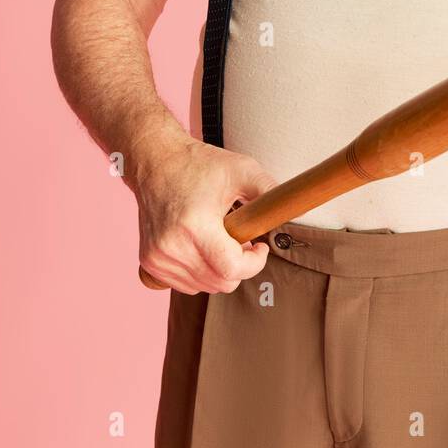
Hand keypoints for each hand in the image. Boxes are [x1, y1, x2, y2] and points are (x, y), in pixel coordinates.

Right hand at [132, 129, 273, 294]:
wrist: (155, 160)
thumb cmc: (199, 164)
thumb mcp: (242, 170)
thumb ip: (270, 191)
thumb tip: (297, 208)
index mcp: (194, 226)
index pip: (231, 270)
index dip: (254, 263)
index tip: (260, 246)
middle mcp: (171, 247)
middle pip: (220, 283)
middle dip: (238, 266)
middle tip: (240, 239)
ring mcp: (157, 258)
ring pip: (204, 287)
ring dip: (218, 270)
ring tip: (218, 239)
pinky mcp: (149, 263)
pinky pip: (185, 285)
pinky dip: (199, 273)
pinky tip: (200, 248)